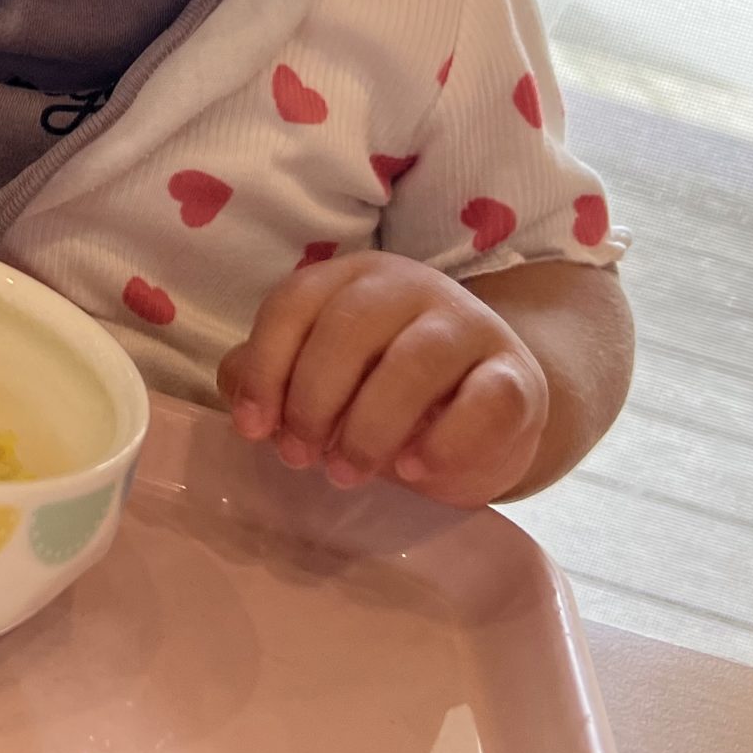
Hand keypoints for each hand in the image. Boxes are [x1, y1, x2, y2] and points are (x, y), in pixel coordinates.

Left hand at [216, 251, 547, 507]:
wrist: (486, 417)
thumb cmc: (385, 395)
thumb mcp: (322, 381)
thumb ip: (271, 375)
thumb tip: (234, 388)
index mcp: (353, 279)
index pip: (296, 302)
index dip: (266, 366)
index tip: (254, 429)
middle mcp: (411, 286)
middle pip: (351, 326)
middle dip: (314, 399)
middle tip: (301, 458)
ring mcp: (469, 326)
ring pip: (416, 360)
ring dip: (370, 426)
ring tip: (347, 473)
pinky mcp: (517, 377)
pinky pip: (485, 401)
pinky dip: (444, 441)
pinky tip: (414, 469)